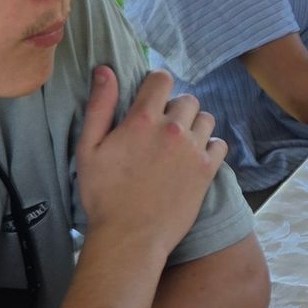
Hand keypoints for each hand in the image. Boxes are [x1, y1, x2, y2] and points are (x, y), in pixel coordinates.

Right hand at [77, 67, 227, 257]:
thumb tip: (105, 70)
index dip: (155, 84)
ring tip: (178, 143)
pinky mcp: (207, 171)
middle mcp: (173, 129)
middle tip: (161, 128)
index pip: (161, 79)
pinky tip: (193, 158)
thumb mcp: (88, 149)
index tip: (150, 98)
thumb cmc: (103, 196)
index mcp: (143, 119)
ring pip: (206, 118)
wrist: (130, 237)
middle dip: (175, 107)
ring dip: (194, 125)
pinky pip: (219, 144)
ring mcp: (193, 150)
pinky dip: (209, 146)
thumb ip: (99, 106)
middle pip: (187, 98)